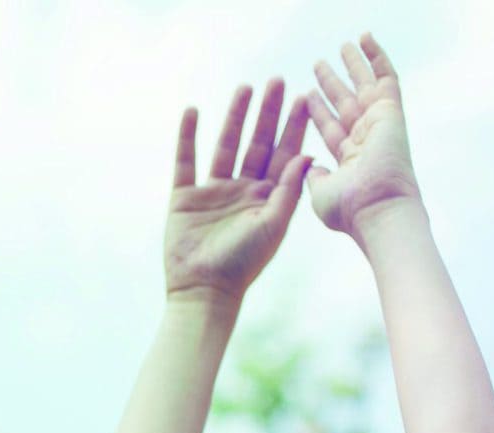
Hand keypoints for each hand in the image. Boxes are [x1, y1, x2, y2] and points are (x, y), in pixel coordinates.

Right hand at [163, 78, 312, 302]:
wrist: (203, 291)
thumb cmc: (243, 265)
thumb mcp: (273, 226)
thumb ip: (289, 189)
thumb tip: (308, 153)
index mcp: (268, 197)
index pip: (284, 154)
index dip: (294, 126)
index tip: (304, 98)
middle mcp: (242, 190)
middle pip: (257, 143)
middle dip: (268, 113)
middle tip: (277, 81)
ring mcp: (213, 192)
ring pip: (226, 145)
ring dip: (235, 117)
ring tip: (244, 88)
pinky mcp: (185, 197)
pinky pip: (186, 160)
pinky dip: (188, 137)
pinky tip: (193, 112)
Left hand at [304, 34, 421, 237]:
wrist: (377, 209)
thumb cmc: (349, 210)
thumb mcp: (321, 192)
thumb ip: (314, 176)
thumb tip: (309, 166)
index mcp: (349, 159)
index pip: (330, 128)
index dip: (318, 111)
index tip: (307, 94)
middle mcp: (366, 139)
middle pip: (346, 103)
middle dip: (333, 83)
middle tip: (319, 63)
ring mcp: (379, 123)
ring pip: (365, 86)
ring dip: (353, 65)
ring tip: (343, 45)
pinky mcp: (390, 111)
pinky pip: (385, 76)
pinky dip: (376, 56)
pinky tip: (365, 38)